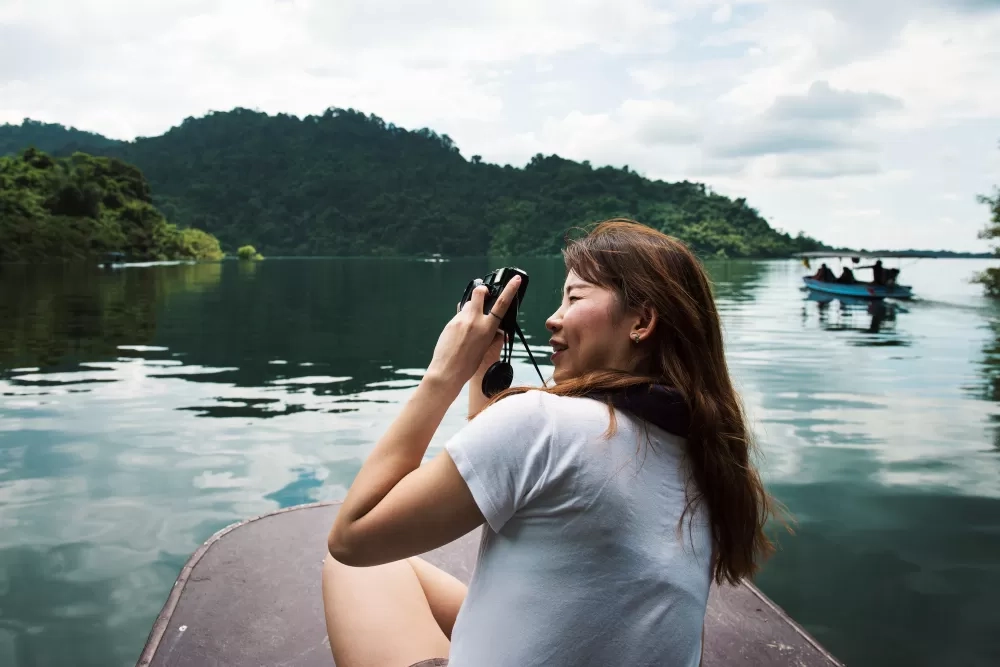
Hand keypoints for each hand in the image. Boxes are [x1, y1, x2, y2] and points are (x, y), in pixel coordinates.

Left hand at [425, 275, 520, 390]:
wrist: (447, 371)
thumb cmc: (468, 365)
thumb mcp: (485, 348)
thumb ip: (489, 333)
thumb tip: (493, 326)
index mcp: (487, 329)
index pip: (502, 304)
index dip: (511, 289)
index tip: (516, 279)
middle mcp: (474, 321)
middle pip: (479, 292)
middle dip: (482, 290)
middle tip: (484, 295)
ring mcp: (460, 320)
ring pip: (468, 304)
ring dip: (471, 308)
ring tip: (470, 323)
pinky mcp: (450, 323)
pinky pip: (459, 315)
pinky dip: (463, 320)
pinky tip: (460, 333)